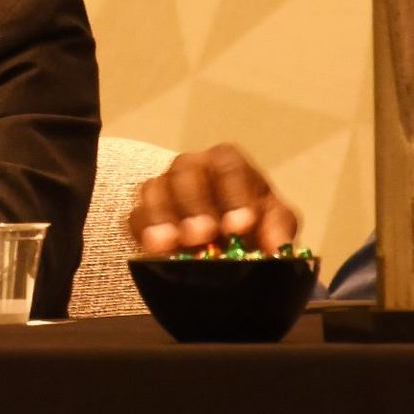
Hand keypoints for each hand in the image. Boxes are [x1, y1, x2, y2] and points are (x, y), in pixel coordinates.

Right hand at [129, 145, 299, 254]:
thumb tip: (275, 247)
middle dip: (194, 205)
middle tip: (202, 235)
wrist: (226, 240)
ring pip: (155, 190)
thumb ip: (277, 229)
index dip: (234, 196)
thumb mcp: (273, 221)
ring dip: (163, 218)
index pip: (229, 167)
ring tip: (170, 244)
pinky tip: (153, 250)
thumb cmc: (252, 222)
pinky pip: (136, 216)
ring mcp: (163, 187)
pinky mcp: (144, 214)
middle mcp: (192, 167)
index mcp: (228, 162)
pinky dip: (144, 232)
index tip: (239, 227)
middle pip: (186, 173)